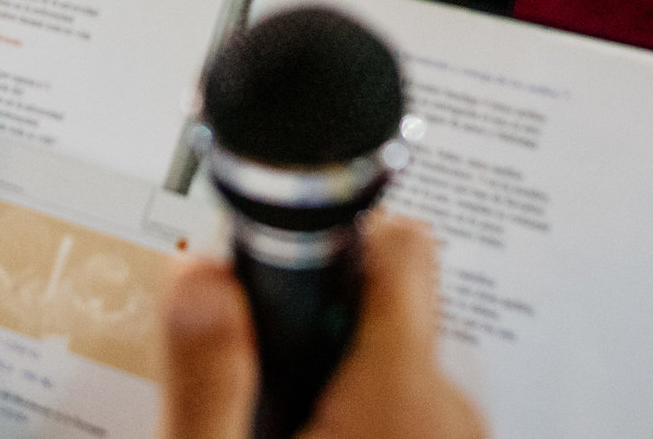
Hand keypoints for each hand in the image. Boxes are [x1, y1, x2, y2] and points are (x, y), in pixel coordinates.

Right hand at [157, 217, 486, 438]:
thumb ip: (206, 378)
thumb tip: (199, 273)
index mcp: (402, 395)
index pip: (397, 242)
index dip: (320, 233)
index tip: (266, 262)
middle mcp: (447, 405)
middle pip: (378, 292)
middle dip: (308, 312)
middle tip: (249, 372)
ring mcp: (454, 430)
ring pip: (387, 345)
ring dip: (329, 363)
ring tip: (272, 420)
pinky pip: (403, 392)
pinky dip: (354, 402)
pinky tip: (306, 433)